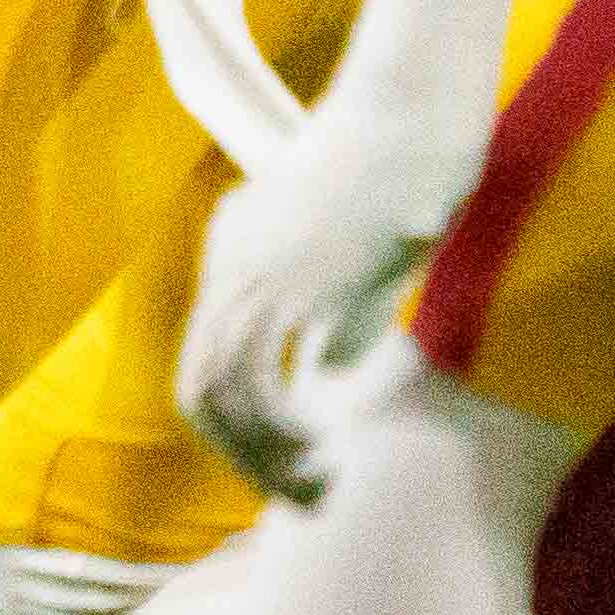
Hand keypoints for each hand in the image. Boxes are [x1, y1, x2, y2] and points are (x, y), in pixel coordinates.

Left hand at [182, 5, 512, 502]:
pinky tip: (319, 446)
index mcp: (236, 251)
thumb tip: (325, 367)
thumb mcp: (361, 253)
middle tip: (303, 495)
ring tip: (314, 484)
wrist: (413, 118)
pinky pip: (253, 373)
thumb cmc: (404, 176)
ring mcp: (252, 271)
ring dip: (262, 453)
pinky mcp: (287, 280)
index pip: (210, 362)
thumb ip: (338, 311)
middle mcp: (229, 262)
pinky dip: (277, 425)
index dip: (242, 427)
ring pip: (219, 390)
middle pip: (201, 388)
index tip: (294, 463)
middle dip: (245, 457)